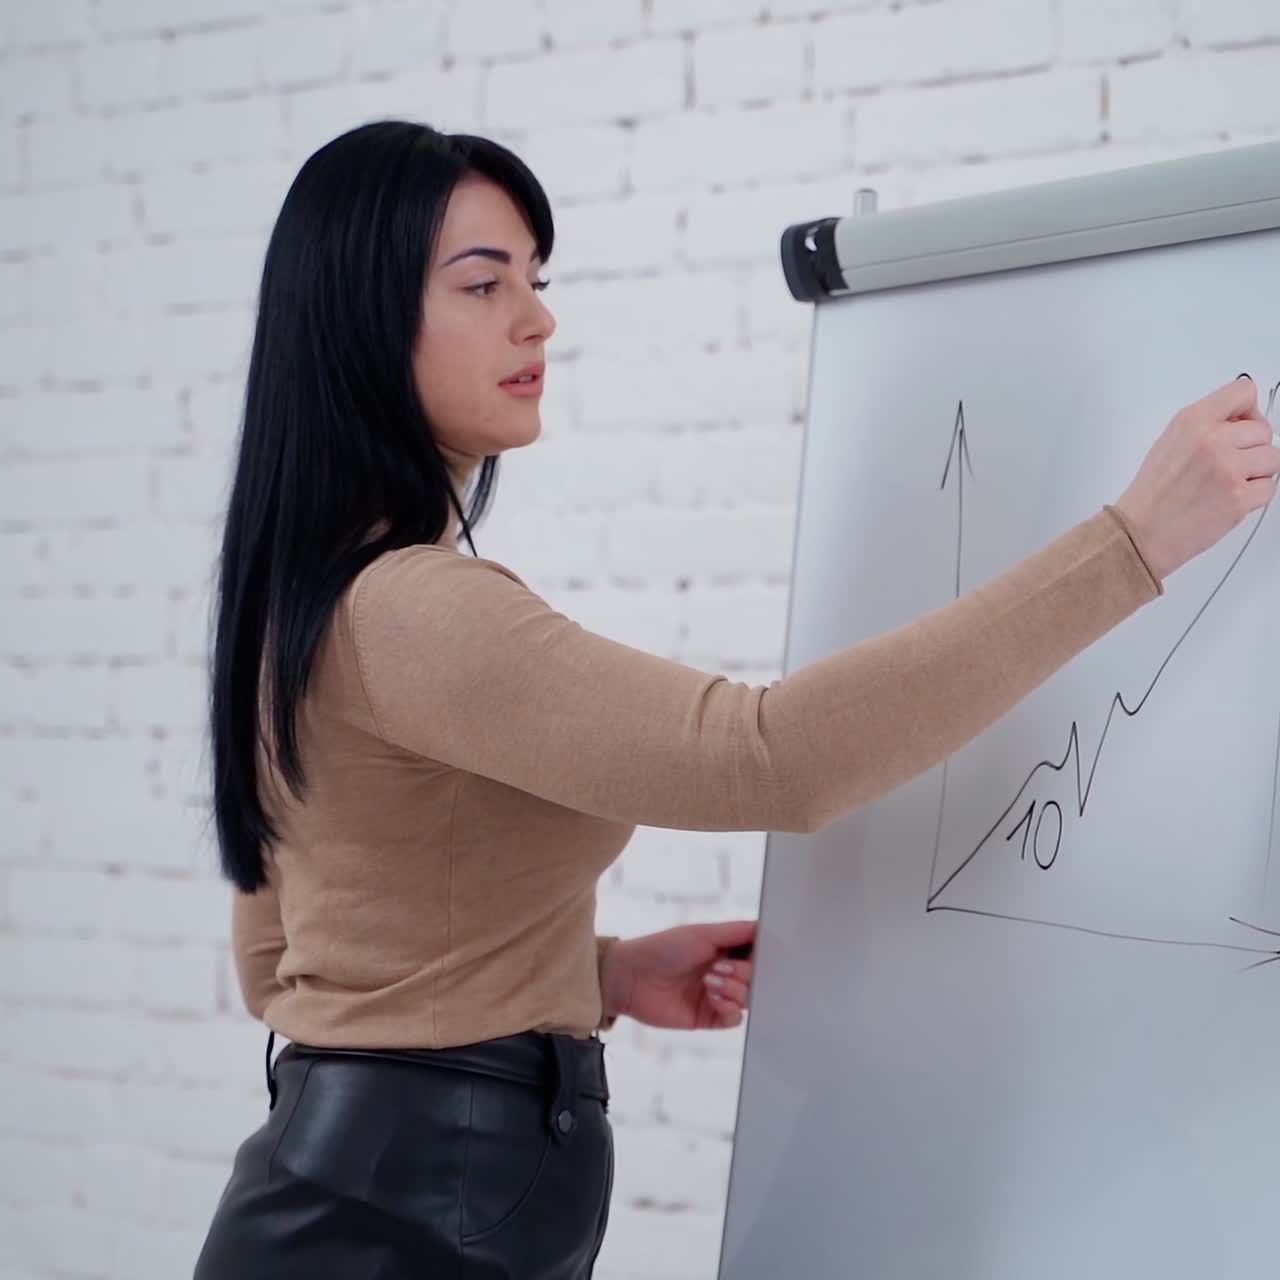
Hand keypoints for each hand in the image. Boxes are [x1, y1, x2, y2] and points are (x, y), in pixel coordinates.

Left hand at [601, 920, 755, 1030]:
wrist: (631, 978)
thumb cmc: (662, 949)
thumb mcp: (702, 933)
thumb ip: (735, 931)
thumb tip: (763, 926)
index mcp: (724, 950)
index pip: (756, 954)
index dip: (761, 955)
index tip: (759, 954)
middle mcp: (724, 972)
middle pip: (756, 978)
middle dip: (744, 972)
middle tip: (721, 967)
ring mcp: (717, 995)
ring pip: (748, 999)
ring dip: (734, 989)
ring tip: (710, 981)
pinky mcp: (708, 1018)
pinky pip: (734, 1019)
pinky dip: (729, 1008)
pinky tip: (712, 999)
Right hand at [1113, 375, 1279, 581]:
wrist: (1142, 532)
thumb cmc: (1153, 494)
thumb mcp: (1170, 442)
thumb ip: (1207, 424)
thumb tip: (1241, 419)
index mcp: (1192, 421)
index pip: (1243, 392)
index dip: (1247, 411)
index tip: (1241, 426)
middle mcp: (1212, 440)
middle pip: (1263, 430)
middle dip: (1251, 448)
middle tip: (1227, 465)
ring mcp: (1228, 469)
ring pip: (1272, 458)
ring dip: (1256, 473)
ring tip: (1227, 484)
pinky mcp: (1240, 497)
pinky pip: (1269, 488)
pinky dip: (1254, 496)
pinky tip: (1228, 499)